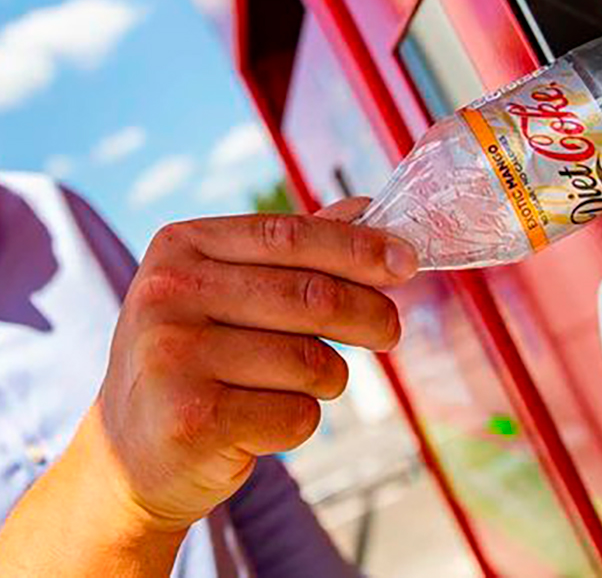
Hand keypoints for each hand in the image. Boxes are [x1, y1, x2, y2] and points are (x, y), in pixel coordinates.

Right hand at [91, 198, 416, 532]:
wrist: (130, 456)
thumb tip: (367, 207)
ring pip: (310, 361)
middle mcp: (167, 294)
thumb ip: (293, 249)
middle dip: (370, 315)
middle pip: (311, 297)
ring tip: (304, 384)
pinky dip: (301, 421)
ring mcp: (173, 358)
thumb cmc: (197, 358)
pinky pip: (295, 414)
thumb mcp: (226, 290)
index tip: (407, 262)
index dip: (358, 248)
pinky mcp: (192, 421)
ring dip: (330, 378)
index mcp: (180, 247)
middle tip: (390, 331)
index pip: (289, 235)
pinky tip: (265, 422)